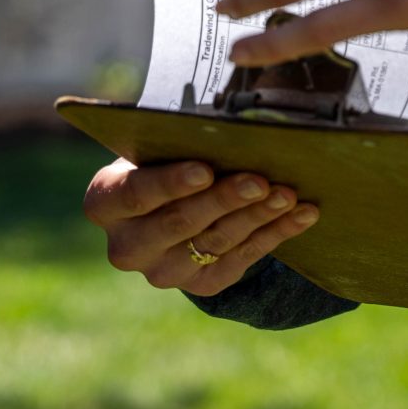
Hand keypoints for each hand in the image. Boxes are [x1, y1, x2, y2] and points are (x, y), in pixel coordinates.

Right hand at [83, 156, 320, 296]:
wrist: (174, 203)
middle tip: (260, 180)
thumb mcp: (160, 145)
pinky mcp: (200, 285)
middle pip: (179, 223)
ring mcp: (162, 272)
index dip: (170, 183)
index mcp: (104, 203)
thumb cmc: (166, 157)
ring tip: (288, 194)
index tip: (205, 168)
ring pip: (215, 243)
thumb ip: (180, 139)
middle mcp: (126, 247)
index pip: (136, 194)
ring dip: (257, 217)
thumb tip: (229, 122)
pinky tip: (302, 214)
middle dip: (224, 200)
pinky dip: (275, 235)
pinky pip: (241, 260)